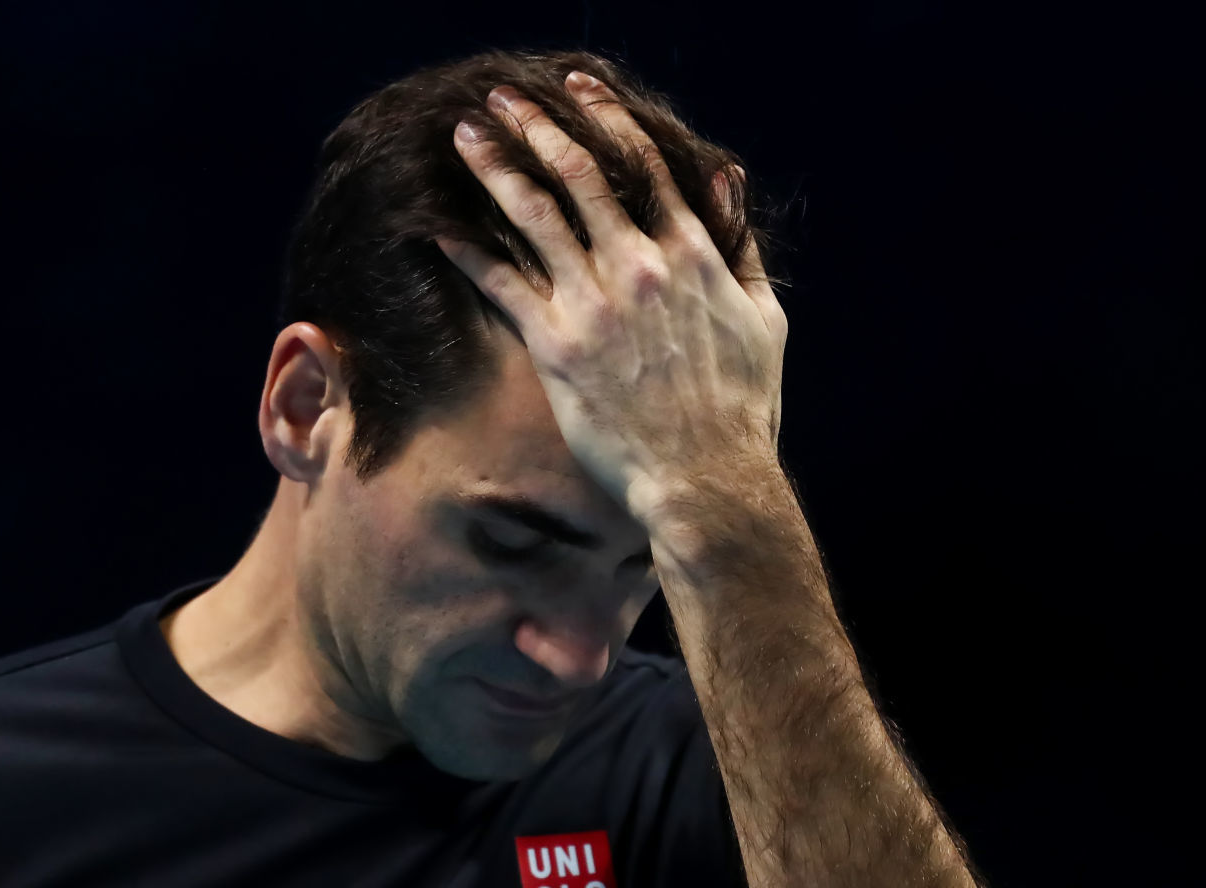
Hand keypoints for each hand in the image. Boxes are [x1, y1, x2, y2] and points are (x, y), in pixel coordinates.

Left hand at [436, 72, 787, 526]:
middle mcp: (640, 267)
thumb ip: (742, 249)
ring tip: (466, 138)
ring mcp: (595, 304)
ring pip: (535, 215)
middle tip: (503, 99)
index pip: (644, 166)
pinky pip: (503, 284)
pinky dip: (469, 251)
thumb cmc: (743, 410)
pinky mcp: (557, 346)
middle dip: (537, 127)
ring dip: (496, 168)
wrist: (708, 479)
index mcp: (693, 256)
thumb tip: (726, 185)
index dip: (608, 118)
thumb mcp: (765, 320)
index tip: (580, 89)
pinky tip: (441, 227)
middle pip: (580, 174)